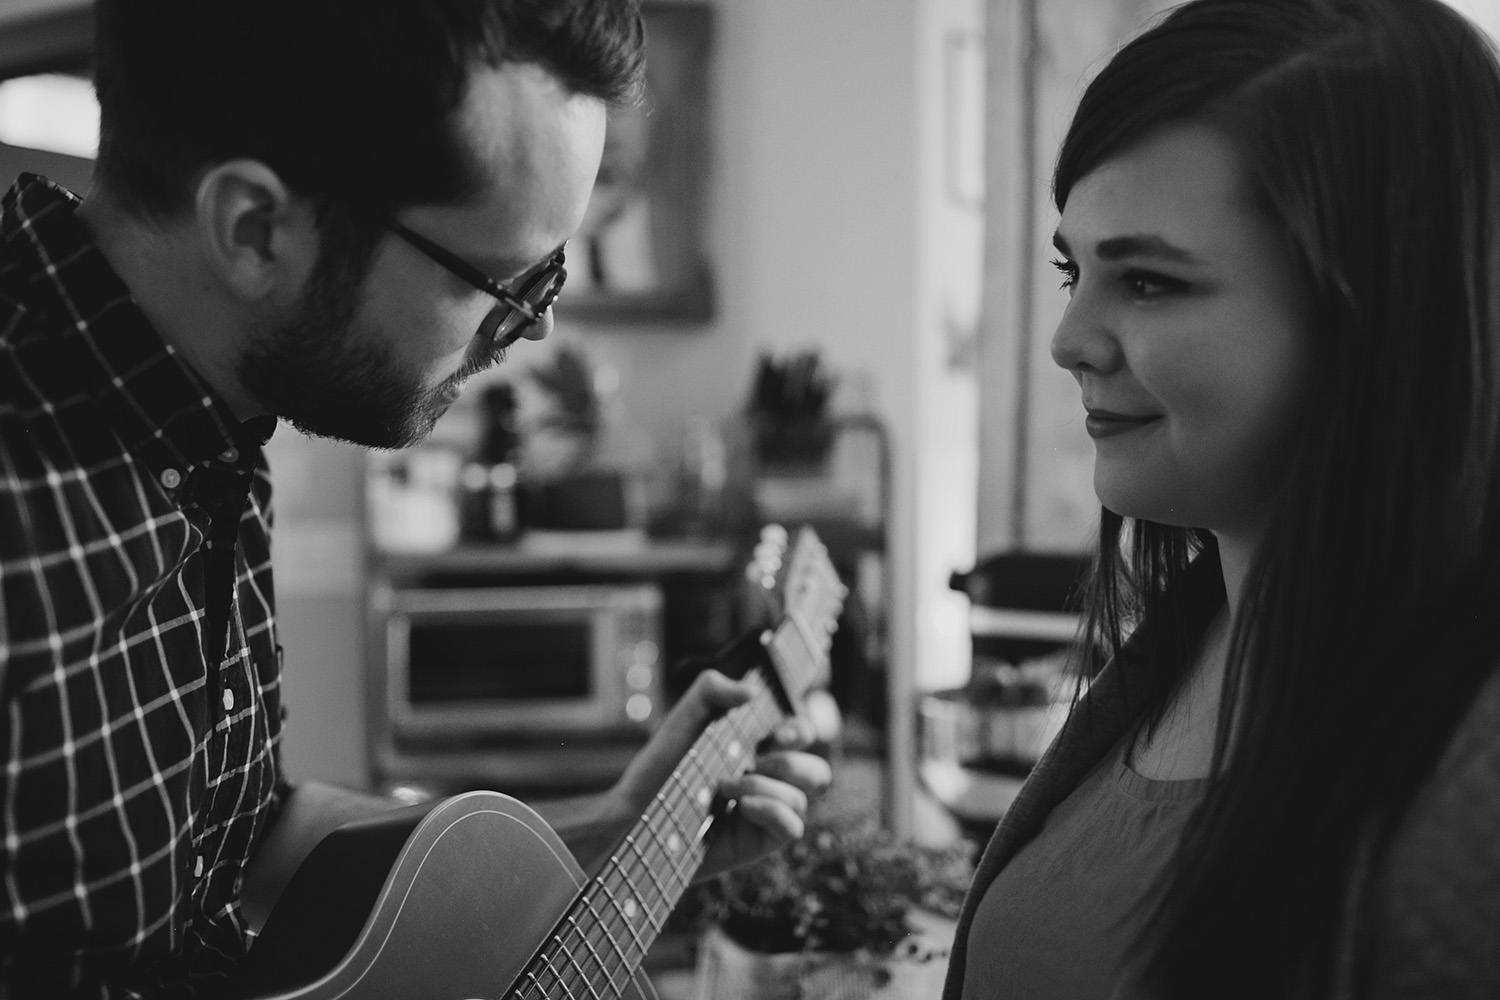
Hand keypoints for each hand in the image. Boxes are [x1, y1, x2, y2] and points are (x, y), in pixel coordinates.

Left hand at [607, 669, 832, 881]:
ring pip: (802, 798)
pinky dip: (773, 811)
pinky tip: (742, 808)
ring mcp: (765, 812)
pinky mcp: (759, 840)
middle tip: (755, 760)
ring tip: (724, 787)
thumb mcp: (684, 715)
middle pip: (816, 771)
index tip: (773, 734)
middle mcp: (767, 780)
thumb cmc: (661, 764)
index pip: (801, 735)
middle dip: (793, 763)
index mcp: (758, 747)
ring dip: (764, 787)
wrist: (636, 811)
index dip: (799, 730)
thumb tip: (752, 691)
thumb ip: (713, 687)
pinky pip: (793, 827)